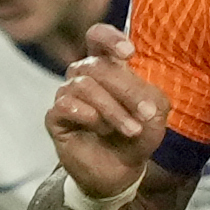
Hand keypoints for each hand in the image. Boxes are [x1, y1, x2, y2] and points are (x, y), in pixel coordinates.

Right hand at [46, 24, 167, 205]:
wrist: (119, 172)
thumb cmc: (137, 136)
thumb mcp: (154, 115)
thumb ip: (150, 96)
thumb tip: (138, 95)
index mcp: (107, 66)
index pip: (96, 36)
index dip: (108, 38)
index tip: (128, 53)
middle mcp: (84, 76)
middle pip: (95, 66)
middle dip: (125, 90)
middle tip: (146, 115)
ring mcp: (67, 95)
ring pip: (83, 86)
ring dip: (112, 109)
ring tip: (130, 130)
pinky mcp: (55, 118)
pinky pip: (65, 105)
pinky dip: (87, 115)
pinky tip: (99, 128)